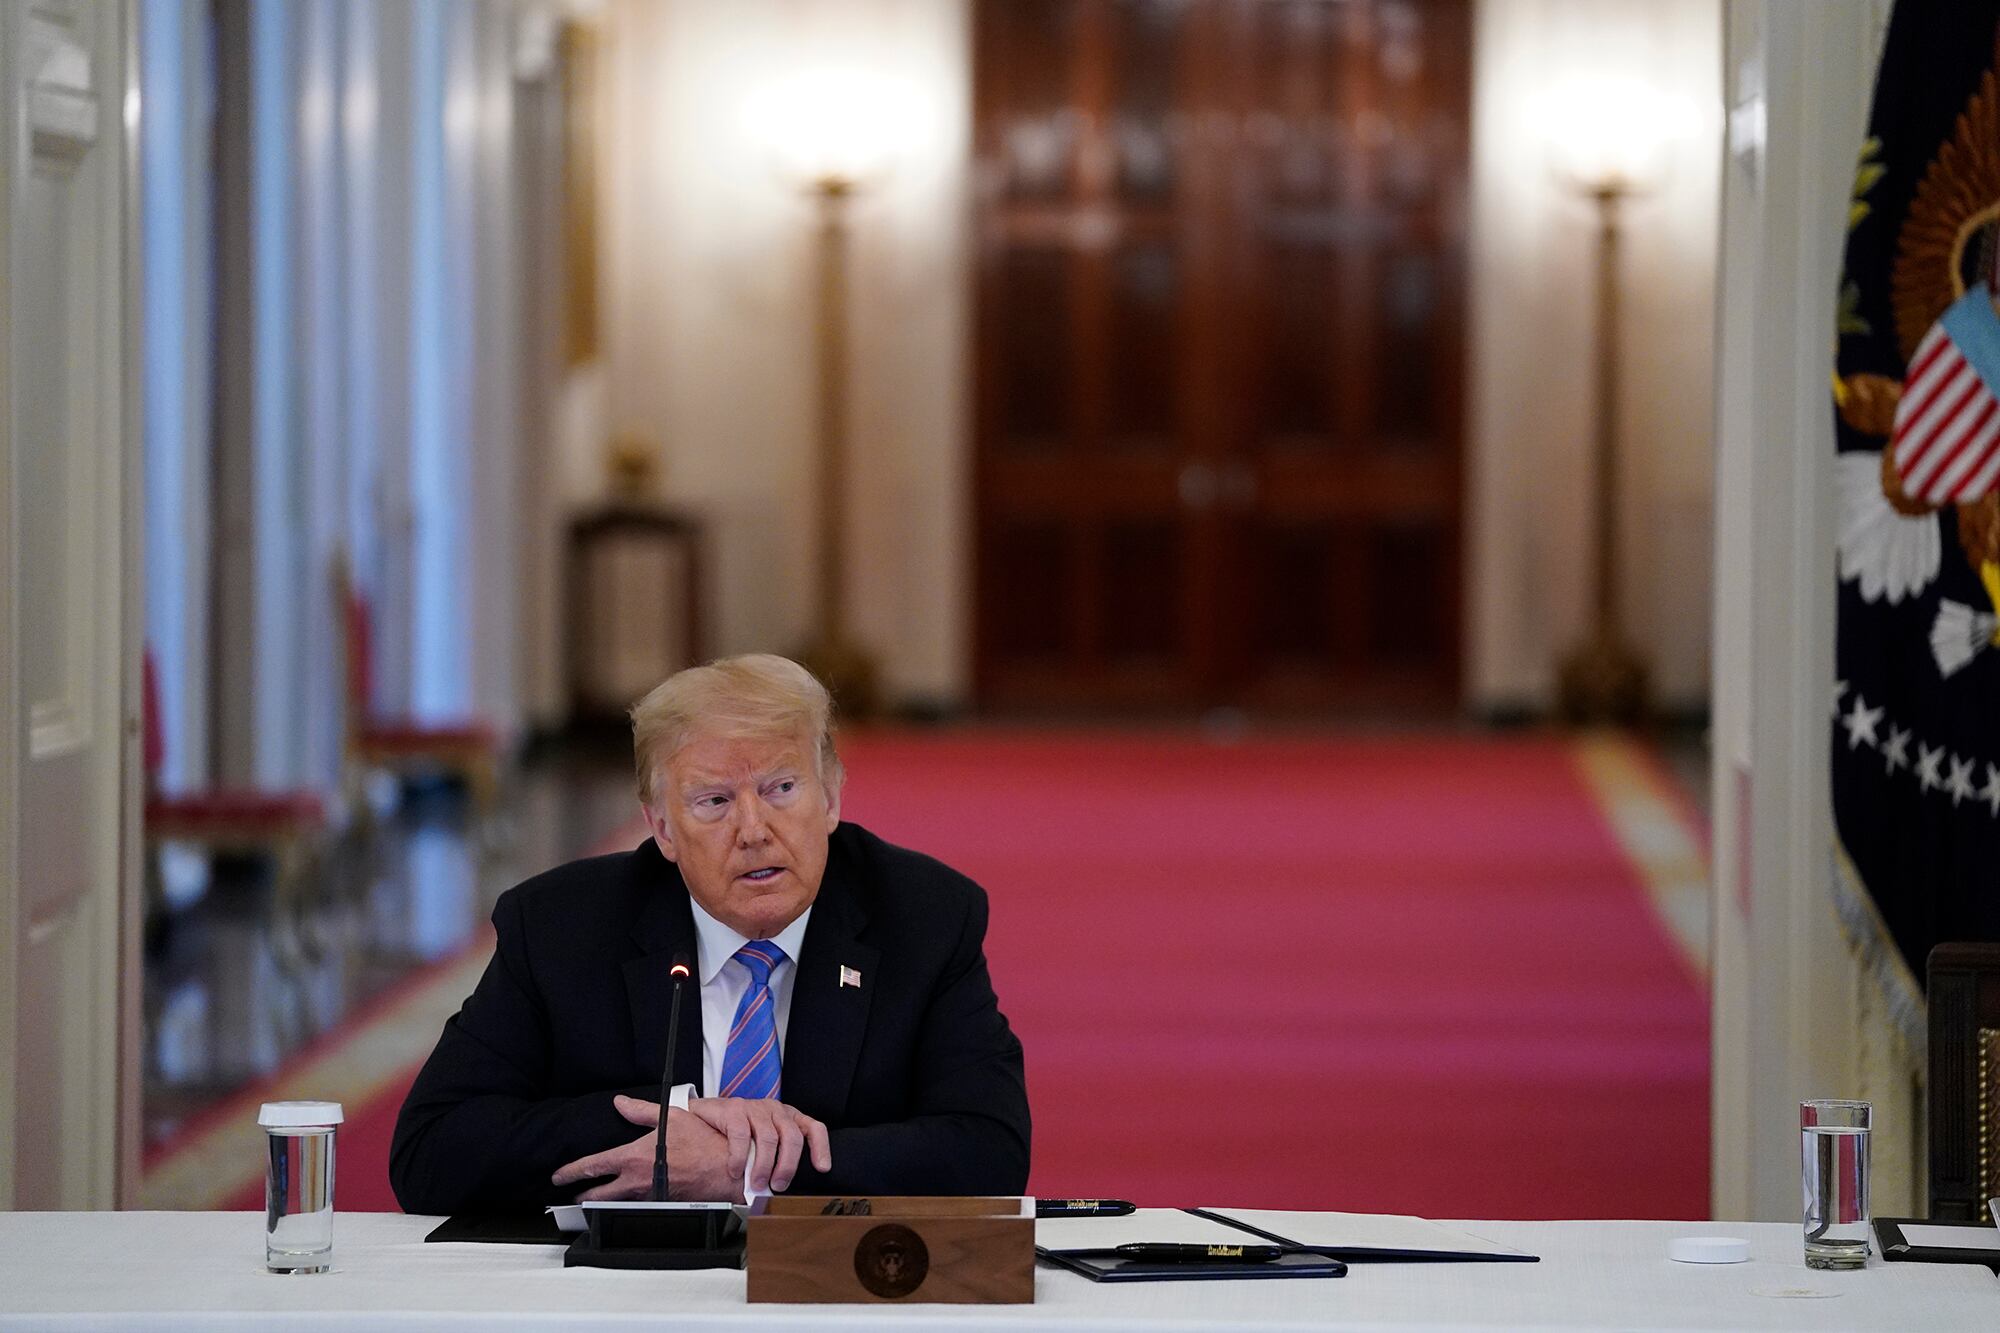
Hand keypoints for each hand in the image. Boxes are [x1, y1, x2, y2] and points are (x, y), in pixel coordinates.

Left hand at [550, 1095, 740, 1201]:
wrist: (726, 1170)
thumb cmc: (703, 1143)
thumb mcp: (671, 1117)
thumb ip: (641, 1111)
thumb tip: (620, 1102)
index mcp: (633, 1157)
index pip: (592, 1167)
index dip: (571, 1172)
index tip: (559, 1176)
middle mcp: (636, 1181)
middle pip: (597, 1195)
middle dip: (582, 1196)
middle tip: (573, 1195)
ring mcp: (648, 1196)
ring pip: (616, 1203)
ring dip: (603, 1201)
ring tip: (595, 1199)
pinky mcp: (661, 1204)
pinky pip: (637, 1204)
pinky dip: (628, 1202)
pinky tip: (629, 1198)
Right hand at [687, 1096, 832, 1193]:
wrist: (705, 1117)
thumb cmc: (738, 1135)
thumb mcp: (762, 1146)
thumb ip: (775, 1161)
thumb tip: (782, 1193)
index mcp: (788, 1118)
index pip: (814, 1128)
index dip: (821, 1148)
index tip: (822, 1168)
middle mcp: (775, 1110)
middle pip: (792, 1137)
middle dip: (788, 1165)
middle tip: (778, 1185)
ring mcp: (755, 1108)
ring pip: (768, 1138)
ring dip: (763, 1166)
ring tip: (757, 1183)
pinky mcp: (734, 1109)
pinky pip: (741, 1135)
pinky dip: (739, 1157)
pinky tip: (735, 1170)